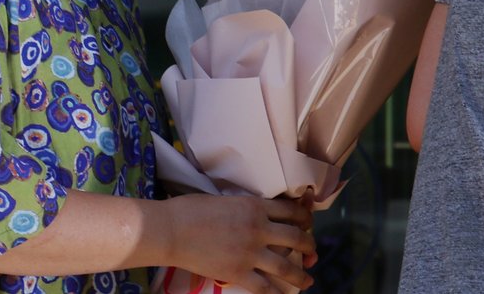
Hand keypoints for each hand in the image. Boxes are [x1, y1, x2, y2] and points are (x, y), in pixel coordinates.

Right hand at [165, 193, 316, 293]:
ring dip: (300, 274)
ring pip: (286, 265)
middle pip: (296, 236)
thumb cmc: (191, 209)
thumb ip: (246, 207)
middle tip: (312, 251)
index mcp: (255, 206)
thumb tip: (256, 212)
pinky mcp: (237, 273)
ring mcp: (249, 252)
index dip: (304, 217)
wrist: (171, 230)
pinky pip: (264, 286)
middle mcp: (259, 228)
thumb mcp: (227, 199)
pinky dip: (276, 293)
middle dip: (308, 245)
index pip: (291, 210)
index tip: (308, 223)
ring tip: (308, 279)